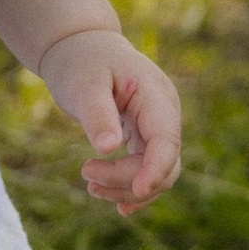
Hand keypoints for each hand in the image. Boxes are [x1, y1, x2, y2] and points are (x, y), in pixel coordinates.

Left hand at [39, 27, 182, 213]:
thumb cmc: (82, 61)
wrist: (82, 48)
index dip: (155, 168)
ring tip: (90, 186)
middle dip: (128, 179)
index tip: (137, 190)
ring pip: (158, 173)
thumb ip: (98, 114)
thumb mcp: (84, 84)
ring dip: (127, 188)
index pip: (166, 140)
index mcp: (156, 95)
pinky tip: (114, 202)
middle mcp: (164, 113)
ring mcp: (157, 126)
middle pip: (164, 163)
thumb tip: (108, 148)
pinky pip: (147, 169)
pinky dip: (131, 186)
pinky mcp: (145, 137)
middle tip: (85, 173)